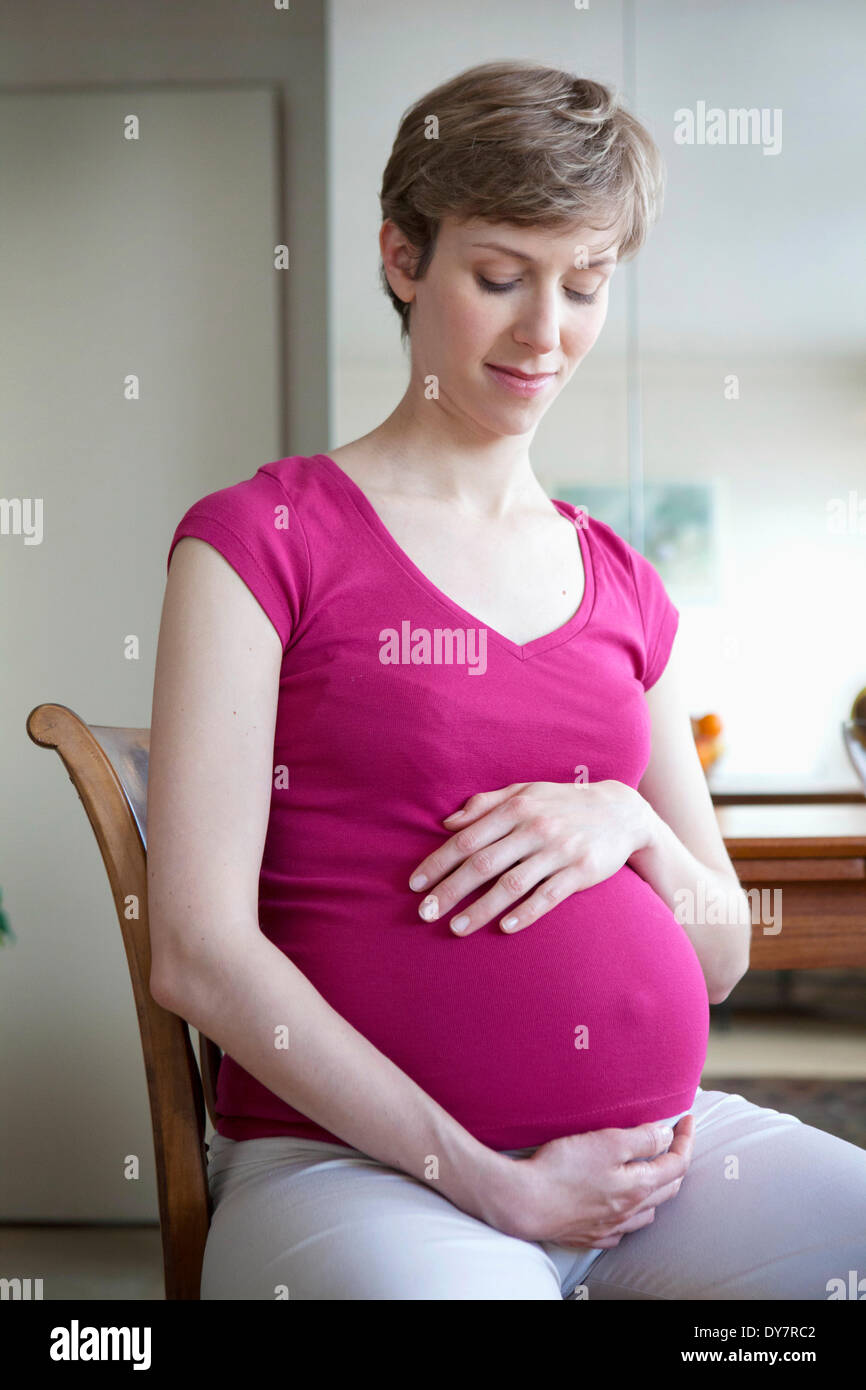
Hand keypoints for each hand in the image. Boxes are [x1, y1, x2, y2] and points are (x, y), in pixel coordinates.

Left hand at [408, 779, 653, 935]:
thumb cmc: (562, 803)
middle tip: (425, 913)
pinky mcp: (581, 871)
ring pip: (511, 884)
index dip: (438, 863)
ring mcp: (558, 851)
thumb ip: (485, 804)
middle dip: (450, 890)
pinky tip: (504, 928)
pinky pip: (548, 896)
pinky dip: (525, 913)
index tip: (415, 885)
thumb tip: (447, 823)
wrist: (621, 812)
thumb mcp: (525, 791)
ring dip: (480, 909)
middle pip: (483, 864)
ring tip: (456, 928)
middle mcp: (534, 828)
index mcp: (516, 808)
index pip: (467, 838)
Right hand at [487, 1114, 695, 1247]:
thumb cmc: (563, 1169)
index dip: (686, 1140)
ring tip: (651, 1173)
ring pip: (647, 1212)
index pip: (676, 1164)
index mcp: (638, 1186)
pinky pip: (622, 1229)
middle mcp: (629, 1210)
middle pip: (667, 1188)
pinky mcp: (590, 1235)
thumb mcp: (607, 1142)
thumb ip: (642, 1138)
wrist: (525, 1202)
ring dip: (656, 1191)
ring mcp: (610, 1226)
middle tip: (674, 1142)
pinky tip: (621, 1206)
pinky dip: (630, 1214)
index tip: (687, 1120)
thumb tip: (667, 1134)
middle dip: (675, 1163)